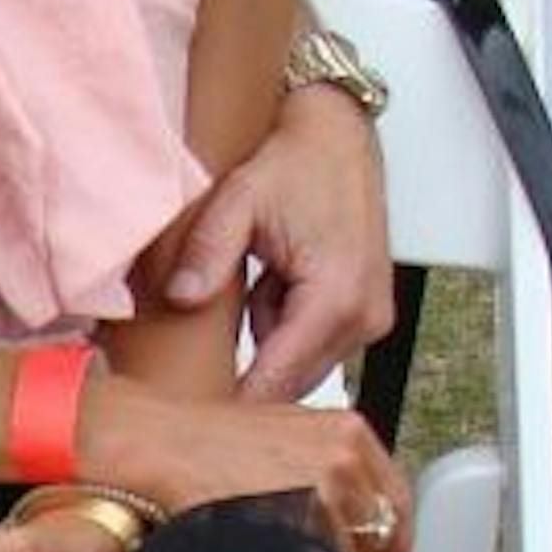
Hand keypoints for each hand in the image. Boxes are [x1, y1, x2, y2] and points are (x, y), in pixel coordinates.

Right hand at [91, 382, 411, 551]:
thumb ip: (330, 462)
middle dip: (350, 546)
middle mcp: (345, 456)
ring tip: (273, 540)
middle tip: (304, 543)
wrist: (158, 443)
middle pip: (377, 529)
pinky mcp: (302, 520)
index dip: (386, 534)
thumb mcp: (283, 431)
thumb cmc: (205, 439)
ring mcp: (326, 489)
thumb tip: (362, 515)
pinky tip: (266, 547)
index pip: (394, 499)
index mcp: (347, 429)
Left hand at [165, 83, 392, 401]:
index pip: (278, 380)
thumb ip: (209, 252)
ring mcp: (369, 316)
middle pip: (293, 382)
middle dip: (244, 378)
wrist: (337, 134)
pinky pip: (311, 340)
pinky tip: (264, 283)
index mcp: (335, 298)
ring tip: (242, 290)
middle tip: (188, 371)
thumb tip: (181, 298)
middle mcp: (363, 317)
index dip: (233, 404)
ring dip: (264, 344)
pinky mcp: (363, 309)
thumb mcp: (239, 200)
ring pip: (301, 363)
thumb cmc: (297, 162)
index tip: (192, 417)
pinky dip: (281, 324)